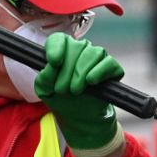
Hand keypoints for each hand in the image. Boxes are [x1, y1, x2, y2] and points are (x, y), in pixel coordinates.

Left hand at [35, 34, 124, 152]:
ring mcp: (97, 58)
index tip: (54, 62)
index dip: (56, 48)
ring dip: (81, 73)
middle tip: (63, 90)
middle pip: (76, 46)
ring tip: (75, 90)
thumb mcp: (45, 91)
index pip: (59, 39)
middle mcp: (81, 50)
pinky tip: (91, 82)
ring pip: (92, 53)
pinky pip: (108, 63)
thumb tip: (52, 68)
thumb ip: (43, 78)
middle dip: (67, 71)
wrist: (80, 118)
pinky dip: (99, 72)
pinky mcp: (112, 68)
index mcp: (62, 51)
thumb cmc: (61, 99)